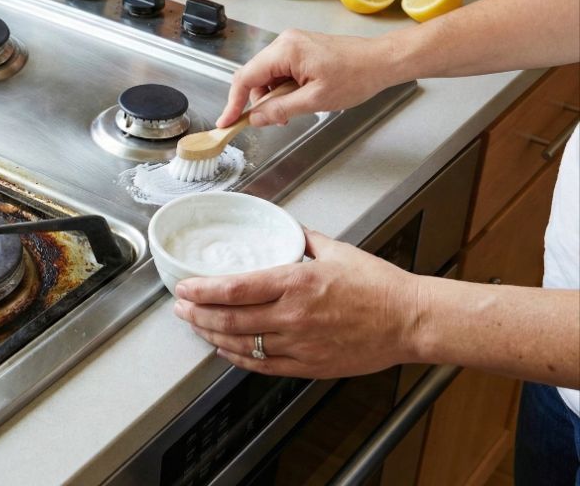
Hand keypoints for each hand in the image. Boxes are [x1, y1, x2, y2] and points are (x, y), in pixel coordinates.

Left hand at [172, 230, 422, 378]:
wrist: (411, 320)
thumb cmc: (380, 287)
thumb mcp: (336, 251)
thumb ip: (302, 239)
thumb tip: (283, 226)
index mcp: (297, 283)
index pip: (235, 288)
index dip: (202, 291)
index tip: (185, 287)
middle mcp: (293, 316)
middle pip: (230, 318)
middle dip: (197, 314)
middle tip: (180, 308)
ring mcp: (299, 344)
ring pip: (241, 343)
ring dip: (211, 335)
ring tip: (195, 326)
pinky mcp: (309, 365)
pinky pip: (263, 364)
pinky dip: (238, 357)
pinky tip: (225, 349)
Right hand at [216, 29, 398, 128]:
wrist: (382, 61)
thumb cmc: (356, 76)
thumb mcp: (315, 100)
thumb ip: (280, 109)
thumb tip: (255, 118)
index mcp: (286, 51)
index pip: (245, 77)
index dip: (234, 103)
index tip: (227, 121)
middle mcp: (285, 42)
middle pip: (254, 76)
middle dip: (259, 101)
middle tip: (273, 121)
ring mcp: (293, 43)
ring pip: (267, 75)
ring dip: (273, 96)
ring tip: (294, 109)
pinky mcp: (301, 48)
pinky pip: (280, 70)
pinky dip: (283, 88)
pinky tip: (299, 98)